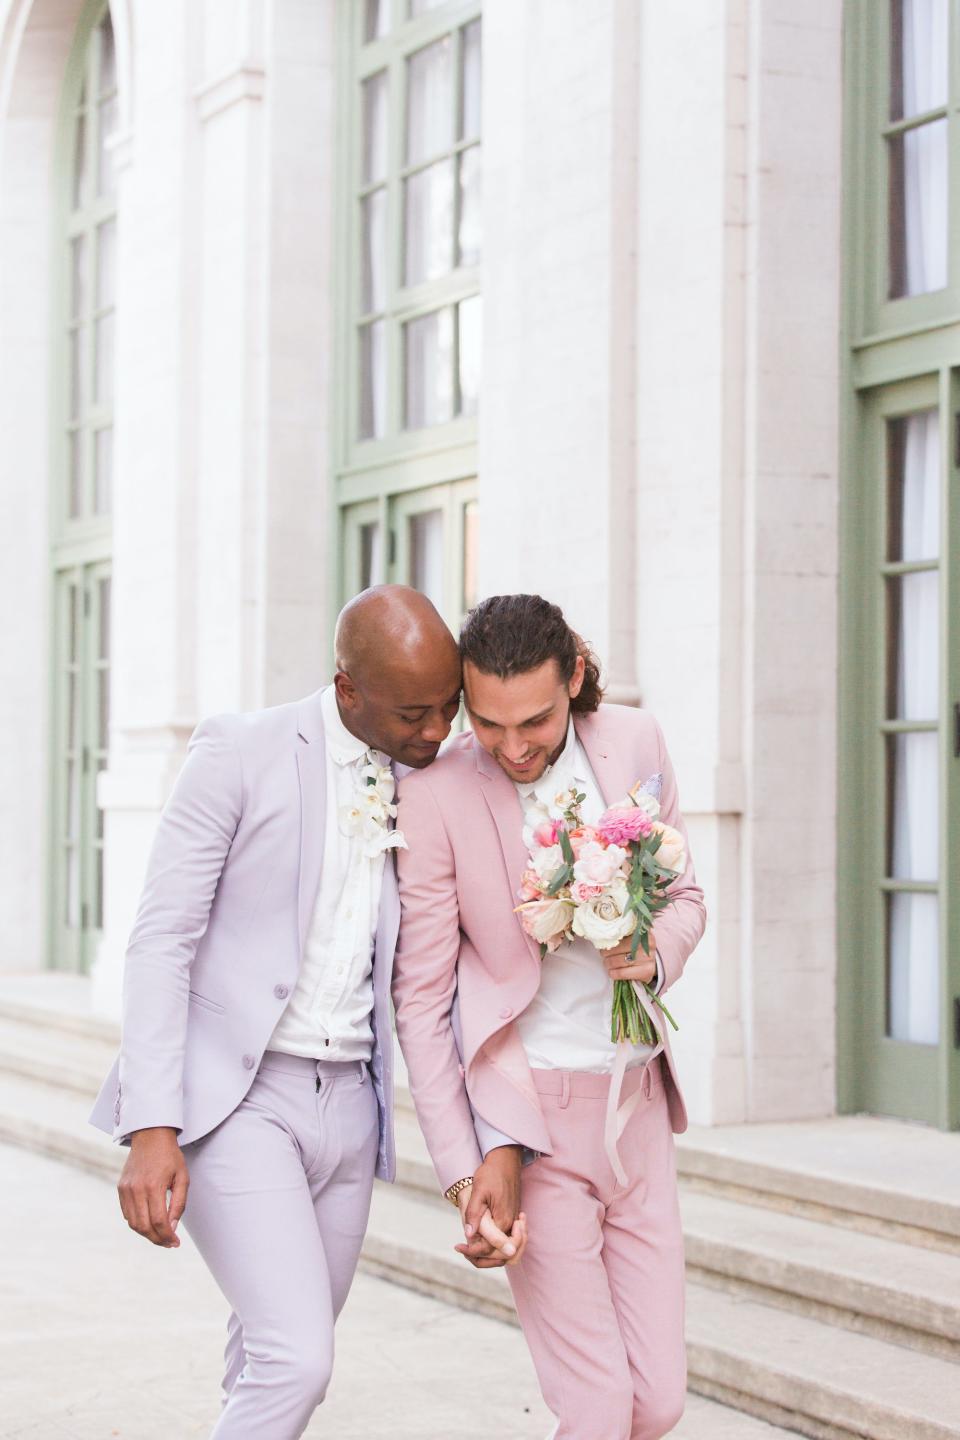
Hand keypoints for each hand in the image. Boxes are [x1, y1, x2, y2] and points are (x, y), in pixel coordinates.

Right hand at [117, 1127, 188, 1247]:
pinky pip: (127, 1214)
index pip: (158, 1221)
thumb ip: (179, 1203)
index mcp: (154, 1185)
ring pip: (133, 1223)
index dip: (167, 1236)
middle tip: (169, 1243)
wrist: (150, 1135)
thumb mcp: (183, 1177)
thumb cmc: (170, 1156)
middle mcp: (137, 1189)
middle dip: (157, 1239)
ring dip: (147, 1234)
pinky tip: (149, 1223)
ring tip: (160, 1236)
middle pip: (144, 1226)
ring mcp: (126, 1189)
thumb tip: (173, 1227)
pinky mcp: (121, 1188)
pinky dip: (137, 1223)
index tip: (175, 1243)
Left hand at [454, 1146, 527, 1267]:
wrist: (505, 1161)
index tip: (458, 1247)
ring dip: (489, 1256)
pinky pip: (506, 1240)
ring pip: (505, 1251)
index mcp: (503, 1221)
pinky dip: (495, 1247)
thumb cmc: (491, 1173)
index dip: (472, 1251)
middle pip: (501, 1255)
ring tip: (470, 1250)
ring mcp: (513, 1222)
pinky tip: (479, 1240)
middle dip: (481, 1259)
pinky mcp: (512, 1218)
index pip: (489, 1248)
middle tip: (463, 1251)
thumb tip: (468, 1235)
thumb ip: (474, 1214)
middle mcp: (511, 1225)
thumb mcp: (479, 1191)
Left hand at [602, 927, 657, 984]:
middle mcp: (648, 944)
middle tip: (603, 953)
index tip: (604, 941)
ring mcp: (648, 959)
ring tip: (607, 962)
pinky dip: (613, 973)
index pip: (622, 934)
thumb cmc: (638, 949)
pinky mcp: (645, 972)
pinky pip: (622, 973)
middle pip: (619, 947)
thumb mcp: (634, 938)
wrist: (651, 965)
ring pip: (618, 961)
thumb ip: (622, 934)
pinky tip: (611, 971)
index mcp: (643, 933)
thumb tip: (604, 934)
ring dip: (608, 962)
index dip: (610, 938)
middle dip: (607, 952)